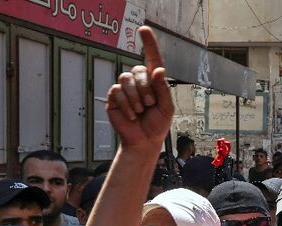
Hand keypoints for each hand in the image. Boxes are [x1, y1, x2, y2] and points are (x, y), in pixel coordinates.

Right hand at [106, 26, 173, 148]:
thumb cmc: (157, 124)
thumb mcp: (166, 107)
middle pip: (137, 70)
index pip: (151, 58)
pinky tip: (131, 115)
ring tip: (140, 111)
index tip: (144, 29)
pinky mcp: (114, 97)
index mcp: (154, 81)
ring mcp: (125, 89)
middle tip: (150, 105)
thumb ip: (163, 89)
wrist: (143, 141)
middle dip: (145, 89)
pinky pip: (117, 91)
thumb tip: (158, 70)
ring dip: (135, 97)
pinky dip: (126, 104)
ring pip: (125, 79)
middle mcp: (139, 81)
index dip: (148, 43)